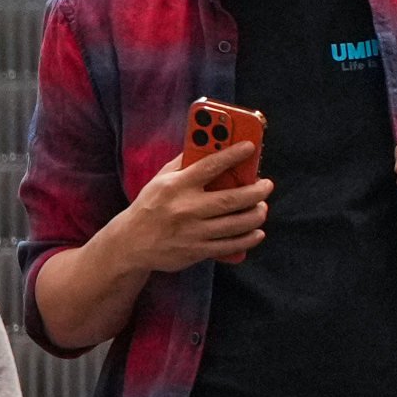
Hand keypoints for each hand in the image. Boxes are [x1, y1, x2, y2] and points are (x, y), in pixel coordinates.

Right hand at [105, 138, 269, 273]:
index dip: (232, 155)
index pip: (209, 166)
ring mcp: (192, 232)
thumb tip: (208, 144)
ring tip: (262, 208)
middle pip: (231, 199)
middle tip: (266, 185)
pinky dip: (248, 239)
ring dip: (256, 215)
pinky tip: (256, 232)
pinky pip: (230, 245)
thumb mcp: (160, 180)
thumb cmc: (149, 206)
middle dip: (256, 191)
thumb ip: (183, 164)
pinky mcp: (196, 251)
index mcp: (176, 186)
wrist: (130, 243)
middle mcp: (186, 208)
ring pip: (236, 224)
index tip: (250, 147)